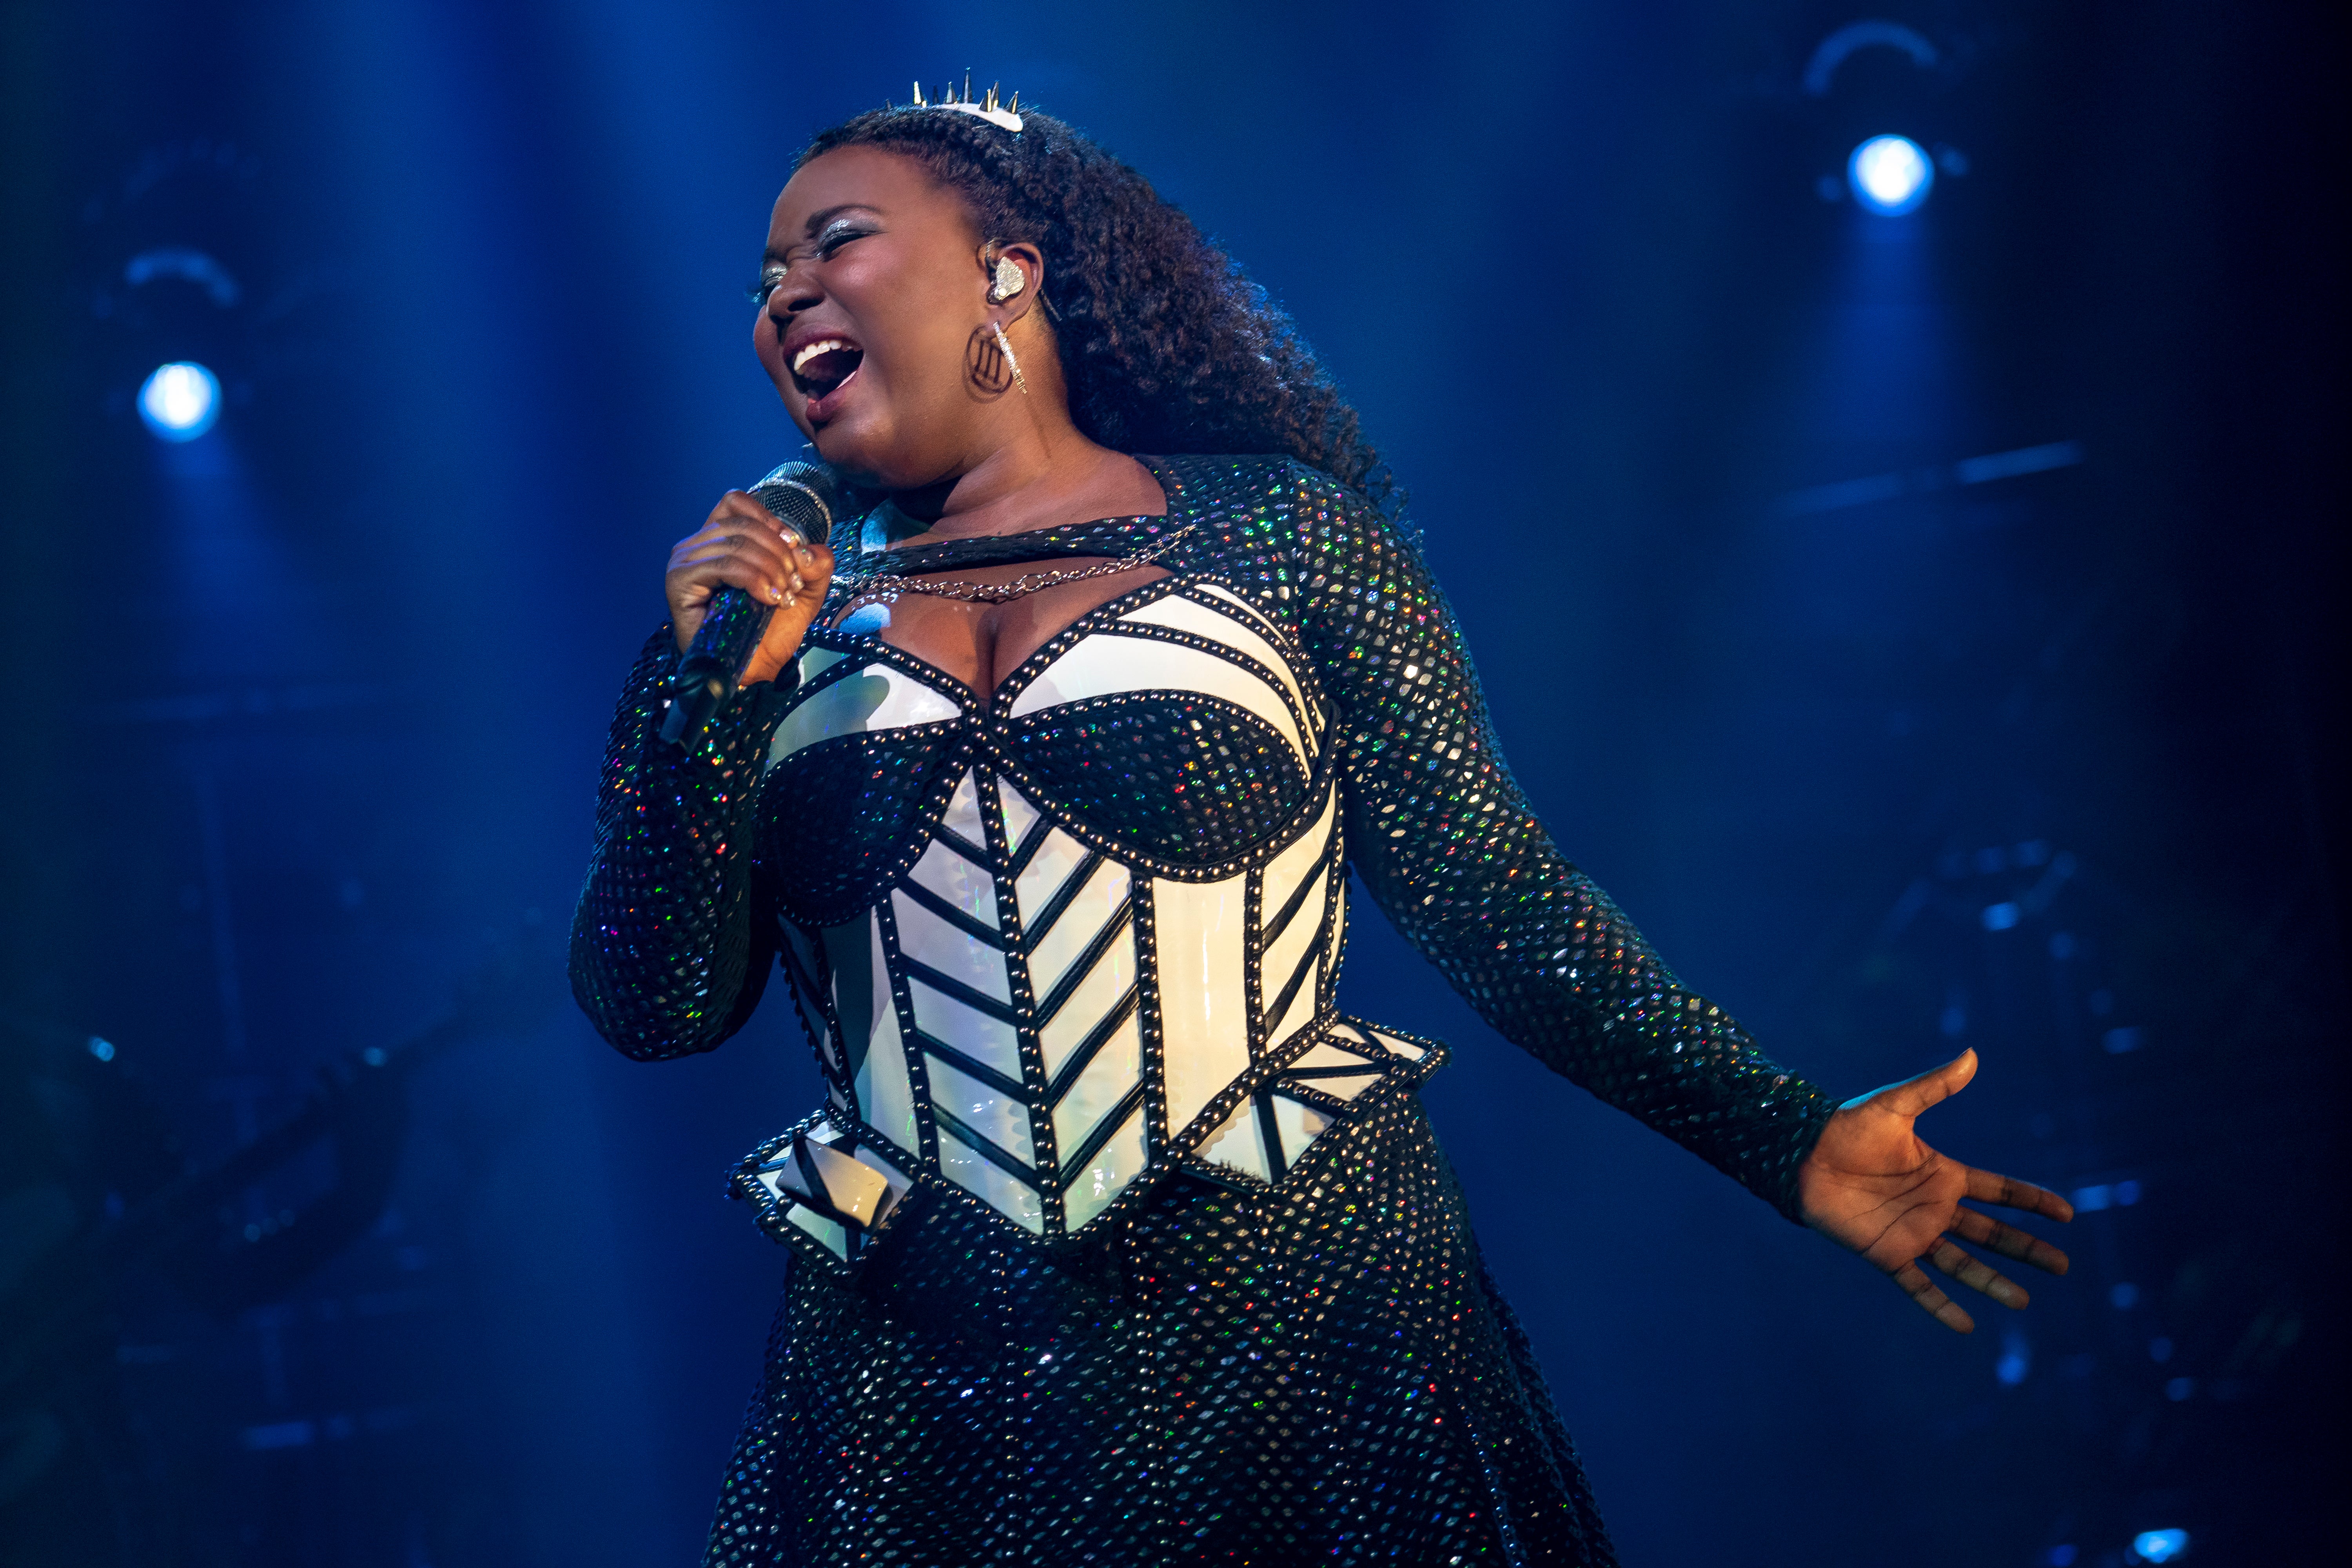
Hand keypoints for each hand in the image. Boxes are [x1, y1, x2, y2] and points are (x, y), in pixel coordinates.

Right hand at [664, 491, 837, 685]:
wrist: (753, 670)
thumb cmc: (769, 631)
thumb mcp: (804, 591)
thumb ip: (816, 565)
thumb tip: (812, 550)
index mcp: (719, 539)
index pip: (737, 502)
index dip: (769, 520)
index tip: (793, 549)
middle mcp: (696, 546)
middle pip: (742, 524)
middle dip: (778, 552)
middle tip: (793, 582)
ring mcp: (684, 562)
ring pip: (736, 544)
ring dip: (770, 567)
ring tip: (782, 594)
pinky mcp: (679, 582)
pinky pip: (723, 565)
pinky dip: (753, 579)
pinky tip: (767, 599)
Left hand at [1796, 1048, 2071, 1331]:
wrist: (1800, 1155)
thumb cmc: (1845, 1127)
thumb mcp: (1895, 1105)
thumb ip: (1935, 1087)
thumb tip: (1971, 1054)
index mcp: (1941, 1174)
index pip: (1999, 1191)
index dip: (2031, 1201)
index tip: (2066, 1214)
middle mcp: (1933, 1207)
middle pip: (1990, 1233)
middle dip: (2026, 1249)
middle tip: (2062, 1265)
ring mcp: (1912, 1233)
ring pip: (1962, 1264)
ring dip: (1993, 1283)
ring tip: (2023, 1301)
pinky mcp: (1886, 1253)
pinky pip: (1918, 1285)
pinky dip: (1940, 1306)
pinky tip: (1966, 1326)